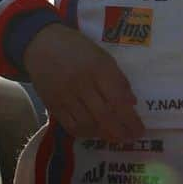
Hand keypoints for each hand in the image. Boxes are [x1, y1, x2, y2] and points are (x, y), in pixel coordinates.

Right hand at [23, 23, 144, 140]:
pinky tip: (95, 133)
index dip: (130, 119)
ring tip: (116, 137)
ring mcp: (66, 96)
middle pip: (104, 116)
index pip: (118, 99)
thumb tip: (132, 102)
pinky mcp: (53, 105)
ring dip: (105, 134)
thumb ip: (117, 78)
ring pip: (89, 124)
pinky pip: (71, 126)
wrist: (42, 44)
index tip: (140, 130)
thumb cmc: (77, 47)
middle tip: (131, 139)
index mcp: (98, 67)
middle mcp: (83, 83)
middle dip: (121, 131)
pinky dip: (86, 133)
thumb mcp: (102, 55)